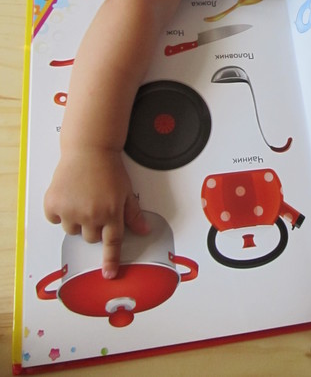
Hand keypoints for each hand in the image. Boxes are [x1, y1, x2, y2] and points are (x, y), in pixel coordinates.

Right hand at [44, 148, 148, 278]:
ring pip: (72, 230)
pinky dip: (59, 211)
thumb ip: (133, 213)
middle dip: (93, 227)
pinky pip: (55, 219)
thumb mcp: (126, 190)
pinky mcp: (54, 204)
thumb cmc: (109, 168)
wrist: (89, 149)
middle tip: (94, 205)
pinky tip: (67, 194)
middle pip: (91, 238)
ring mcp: (71, 210)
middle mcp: (92, 215)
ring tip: (81, 197)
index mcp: (112, 213)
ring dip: (75, 219)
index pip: (113, 243)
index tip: (109, 274)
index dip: (111, 260)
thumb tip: (144, 230)